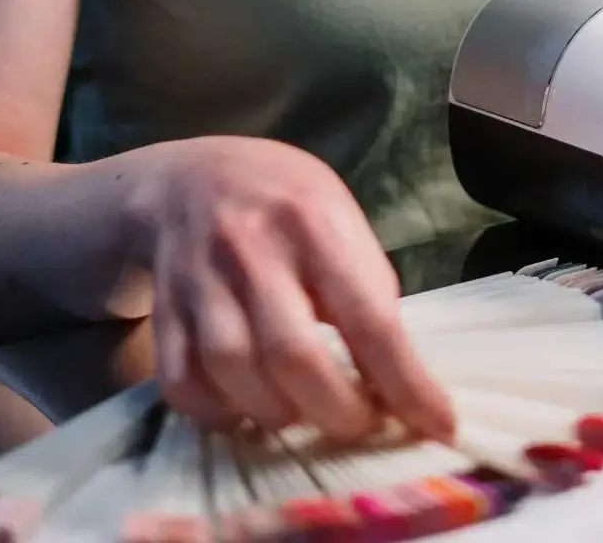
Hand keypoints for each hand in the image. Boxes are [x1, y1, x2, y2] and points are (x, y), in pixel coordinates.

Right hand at [126, 136, 454, 441]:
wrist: (190, 176)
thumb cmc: (285, 202)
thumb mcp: (339, 216)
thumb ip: (365, 285)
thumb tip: (396, 376)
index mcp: (315, 221)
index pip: (368, 317)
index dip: (405, 383)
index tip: (437, 424)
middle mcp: (253, 247)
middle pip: (293, 355)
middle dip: (339, 412)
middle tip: (362, 424)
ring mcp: (200, 278)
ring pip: (233, 371)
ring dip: (277, 413)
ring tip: (304, 411)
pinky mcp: (165, 307)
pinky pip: (182, 381)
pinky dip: (217, 413)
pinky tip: (246, 408)